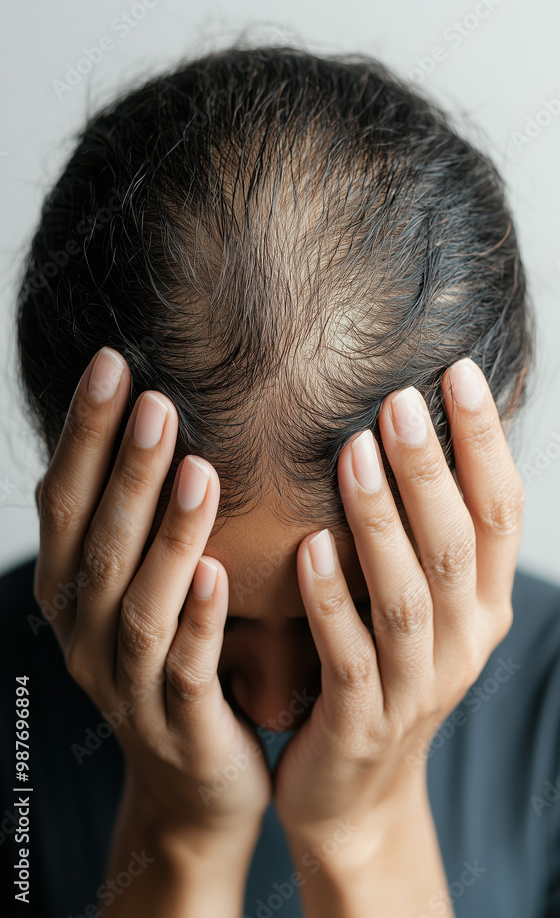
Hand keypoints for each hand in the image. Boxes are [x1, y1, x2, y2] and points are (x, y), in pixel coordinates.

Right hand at [33, 347, 270, 843]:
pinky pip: (186, 667)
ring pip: (139, 602)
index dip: (83, 434)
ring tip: (198, 469)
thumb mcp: (137, 590)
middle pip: (99, 542)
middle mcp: (85, 634)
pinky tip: (216, 572)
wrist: (194, 785)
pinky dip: (197, 619)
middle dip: (124, 468)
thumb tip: (149, 416)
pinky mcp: (180, 724)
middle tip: (154, 399)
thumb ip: (135, 520)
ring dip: (165, 534)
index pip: (66, 502)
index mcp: (72, 592)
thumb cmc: (173, 661)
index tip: (111, 364)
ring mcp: (128, 683)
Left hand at [273, 358, 522, 852]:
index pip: (501, 514)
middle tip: (400, 401)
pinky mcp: (360, 721)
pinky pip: (347, 654)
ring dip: (382, 523)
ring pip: (407, 597)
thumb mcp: (423, 610)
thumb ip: (425, 537)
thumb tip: (413, 431)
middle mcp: (462, 644)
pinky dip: (331, 599)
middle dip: (431, 470)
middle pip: (457, 546)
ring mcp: (414, 687)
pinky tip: (309, 546)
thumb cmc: (382, 674)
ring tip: (353, 454)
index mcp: (482, 609)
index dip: (484, 444)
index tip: (457, 376)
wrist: (354, 795)